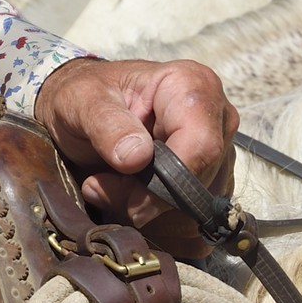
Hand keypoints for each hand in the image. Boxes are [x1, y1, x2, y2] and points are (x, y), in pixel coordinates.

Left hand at [33, 56, 237, 234]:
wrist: (85, 108)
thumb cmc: (86, 96)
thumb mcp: (82, 100)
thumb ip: (106, 124)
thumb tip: (136, 157)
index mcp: (192, 85)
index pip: (201, 147)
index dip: (164, 182)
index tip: (116, 192)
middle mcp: (216, 117)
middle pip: (198, 181)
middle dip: (146, 198)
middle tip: (100, 188)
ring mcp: (219, 151)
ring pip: (194, 205)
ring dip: (146, 208)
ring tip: (108, 187)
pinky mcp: (211, 179)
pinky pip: (191, 217)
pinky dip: (154, 216)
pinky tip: (126, 196)